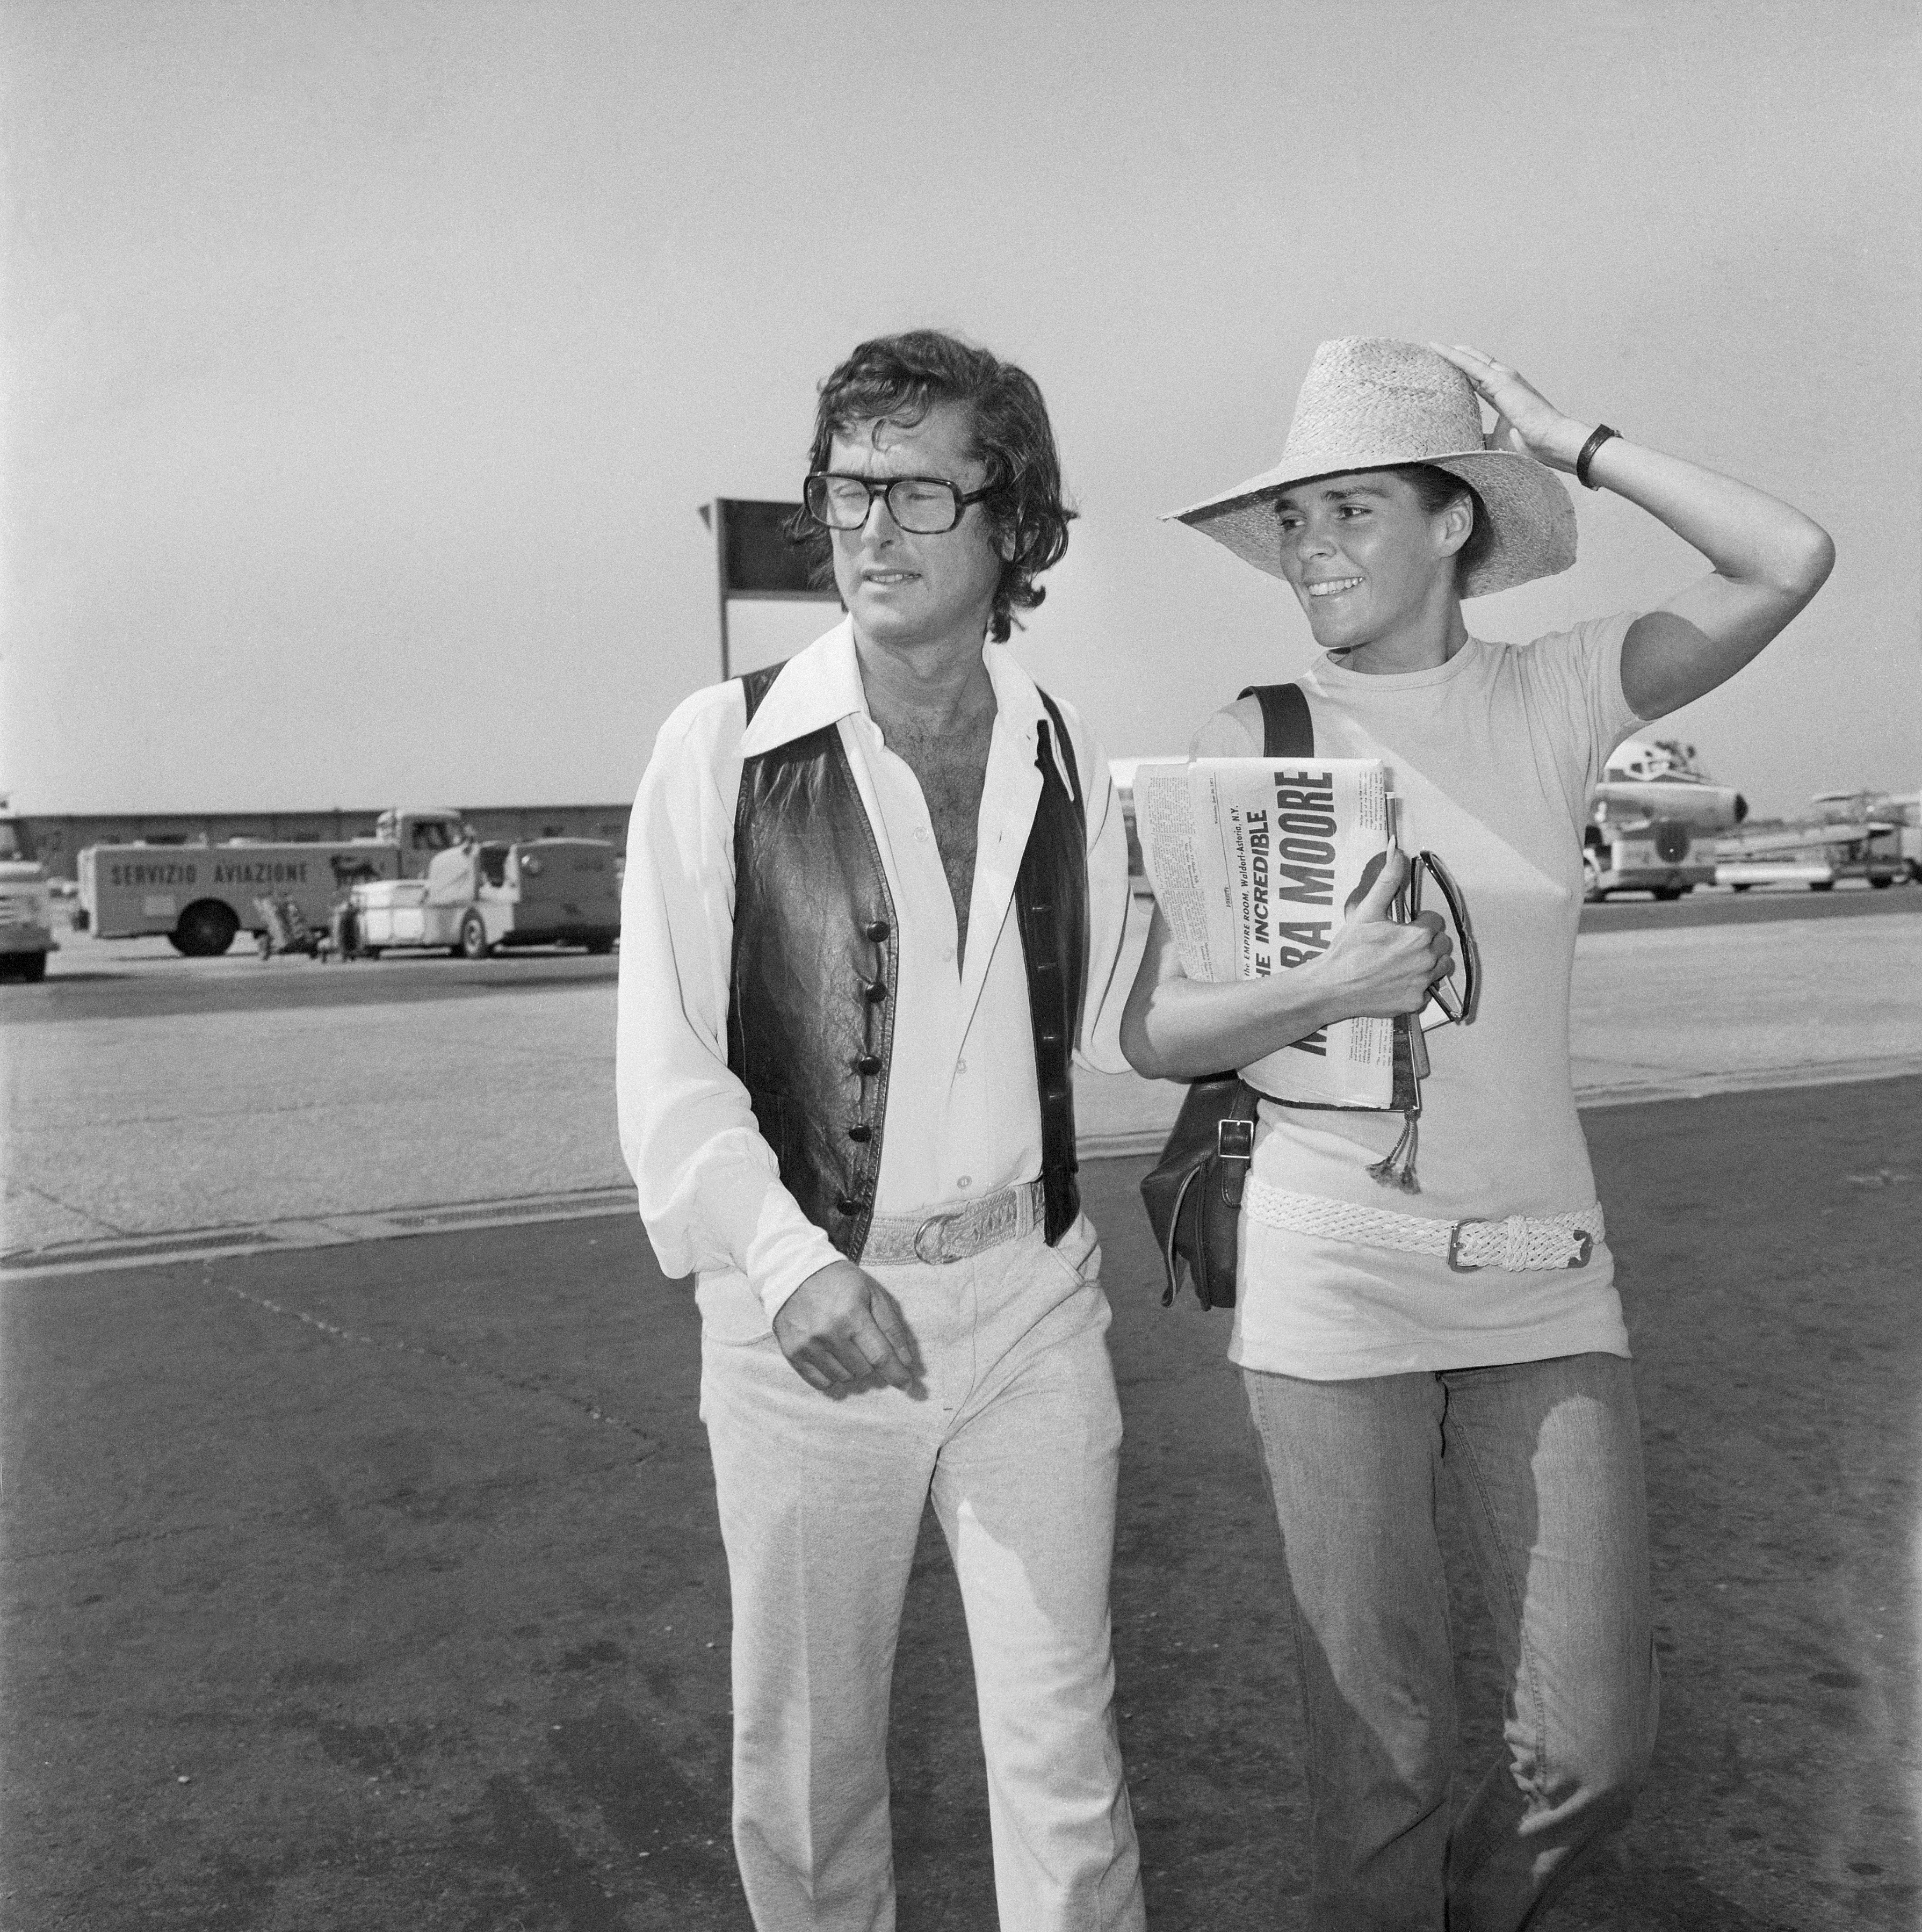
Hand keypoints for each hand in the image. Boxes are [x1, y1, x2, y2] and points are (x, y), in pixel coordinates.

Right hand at [772, 1259, 920, 1395]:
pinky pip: (822, 1383)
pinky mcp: (792, 1353)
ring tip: (846, 1344)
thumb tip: (905, 1362)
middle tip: (864, 1341)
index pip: (880, 1356)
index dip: (897, 1374)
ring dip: (851, 1368)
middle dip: (870, 1360)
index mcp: (851, 1315)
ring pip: (844, 1378)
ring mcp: (808, 1345)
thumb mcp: (873, 1293)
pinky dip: (832, 1376)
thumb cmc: (840, 1282)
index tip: (906, 1384)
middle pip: (863, 1370)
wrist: (794, 1273)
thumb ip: (892, 1327)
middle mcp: (828, 1333)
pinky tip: (832, 1357)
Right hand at [1320, 847, 1453, 1019]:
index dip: (1418, 921)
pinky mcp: (1415, 1003)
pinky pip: (1426, 991)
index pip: (1435, 920)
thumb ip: (1387, 879)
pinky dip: (1415, 986)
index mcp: (1418, 935)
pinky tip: (1394, 981)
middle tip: (1400, 944)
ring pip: (1441, 967)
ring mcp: (1422, 983)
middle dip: (1427, 941)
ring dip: (1428, 962)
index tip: (1401, 927)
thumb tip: (1397, 850)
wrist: (1330, 987)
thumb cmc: (1347, 949)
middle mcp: (1427, 960)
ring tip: (1401, 962)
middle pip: (1442, 943)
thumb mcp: (1366, 910)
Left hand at [1429, 343, 1587, 472]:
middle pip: (1475, 365)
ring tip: (1433, 347)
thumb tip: (1463, 450)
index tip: (1446, 371)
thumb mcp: (1495, 442)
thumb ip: (1480, 440)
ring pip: (1471, 361)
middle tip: (1436, 353)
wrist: (1548, 440)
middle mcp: (1504, 382)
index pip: (1478, 381)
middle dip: (1457, 359)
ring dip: (1452, 353)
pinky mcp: (1499, 380)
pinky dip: (1454, 356)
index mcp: (1504, 395)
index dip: (1463, 374)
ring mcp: (1503, 378)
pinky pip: (1470, 365)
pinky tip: (1438, 349)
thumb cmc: (1527, 446)